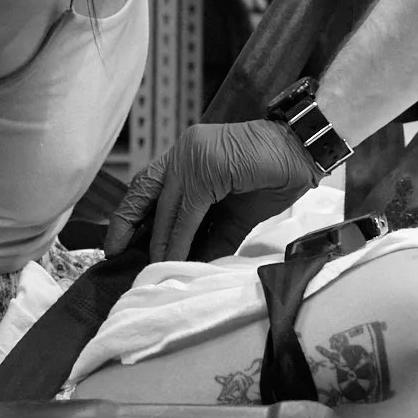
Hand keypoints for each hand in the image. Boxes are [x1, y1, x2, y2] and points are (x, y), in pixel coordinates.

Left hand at [105, 119, 316, 262]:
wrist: (303, 153)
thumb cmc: (273, 176)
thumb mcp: (234, 212)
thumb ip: (212, 233)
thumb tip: (193, 261)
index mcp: (187, 156)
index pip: (149, 184)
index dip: (132, 212)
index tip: (118, 239)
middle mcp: (184, 151)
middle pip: (145, 189)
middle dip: (126, 222)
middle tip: (114, 252)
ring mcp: (194, 156)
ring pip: (167, 206)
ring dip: (159, 240)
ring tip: (151, 267)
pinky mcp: (208, 167)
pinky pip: (188, 212)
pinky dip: (180, 238)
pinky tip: (175, 257)